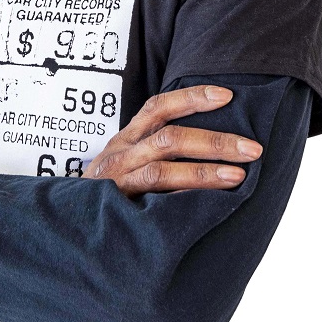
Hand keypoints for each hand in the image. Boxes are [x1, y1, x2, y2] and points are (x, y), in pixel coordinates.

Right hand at [83, 86, 261, 196]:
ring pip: (162, 169)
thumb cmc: (108, 193)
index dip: (192, 98)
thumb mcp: (127, 164)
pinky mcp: (115, 206)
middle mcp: (120, 154)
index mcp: (127, 138)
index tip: (227, 95)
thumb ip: (158, 153)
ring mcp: (116, 181)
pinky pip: (151, 199)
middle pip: (169, 137)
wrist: (69, 225)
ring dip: (204, 171)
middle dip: (215, 141)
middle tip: (252, 148)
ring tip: (238, 175)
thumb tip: (215, 146)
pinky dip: (182, 198)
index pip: (158, 107)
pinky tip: (209, 204)